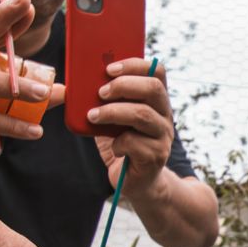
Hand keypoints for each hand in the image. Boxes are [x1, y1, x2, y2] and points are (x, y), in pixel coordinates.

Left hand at [87, 57, 174, 190]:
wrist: (136, 181)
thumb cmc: (123, 144)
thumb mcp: (115, 118)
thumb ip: (108, 101)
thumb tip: (82, 84)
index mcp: (157, 100)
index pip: (157, 71)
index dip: (134, 65)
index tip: (109, 69)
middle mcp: (165, 115)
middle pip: (153, 88)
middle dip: (123, 86)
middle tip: (100, 92)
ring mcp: (163, 136)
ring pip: (142, 114)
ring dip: (113, 112)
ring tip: (93, 116)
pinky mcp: (156, 156)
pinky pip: (135, 142)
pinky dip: (118, 143)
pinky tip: (114, 148)